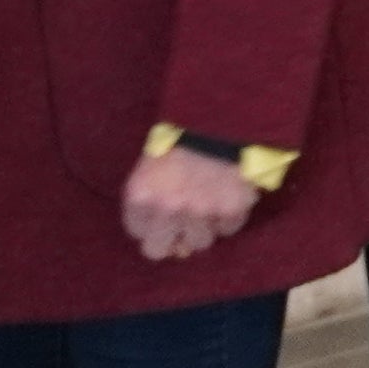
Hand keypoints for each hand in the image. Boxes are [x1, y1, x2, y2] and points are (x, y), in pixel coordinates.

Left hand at [123, 145, 265, 263]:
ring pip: (198, 243)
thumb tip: (169, 244)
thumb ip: (150, 201)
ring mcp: (201, 211)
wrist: (219, 117)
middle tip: (178, 226)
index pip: (137, 232)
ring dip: (202, 227)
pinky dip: (228, 217)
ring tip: (206, 203)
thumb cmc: (178, 138)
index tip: (158, 214)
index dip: (148, 224)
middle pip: (158, 250)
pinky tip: (225, 196)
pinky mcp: (231, 209)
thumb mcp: (150, 165)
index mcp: (141, 195)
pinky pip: (228, 230)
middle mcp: (168, 209)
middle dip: (167, 239)